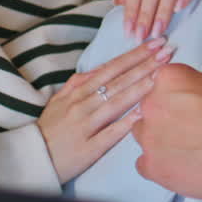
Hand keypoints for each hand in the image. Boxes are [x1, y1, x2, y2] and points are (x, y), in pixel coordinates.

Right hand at [38, 38, 173, 183]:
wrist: (34, 157)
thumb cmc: (52, 127)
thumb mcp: (60, 99)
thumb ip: (80, 82)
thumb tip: (101, 68)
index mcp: (78, 91)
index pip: (111, 68)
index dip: (134, 55)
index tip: (155, 43)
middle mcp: (82, 104)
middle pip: (117, 80)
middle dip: (143, 64)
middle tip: (166, 50)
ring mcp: (86, 125)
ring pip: (115, 102)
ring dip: (139, 88)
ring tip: (160, 76)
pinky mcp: (88, 148)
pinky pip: (109, 134)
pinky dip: (125, 123)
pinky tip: (143, 114)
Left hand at [133, 64, 201, 199]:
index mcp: (171, 79)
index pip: (167, 80)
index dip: (182, 91)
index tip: (193, 100)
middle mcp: (153, 104)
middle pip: (151, 106)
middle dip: (167, 114)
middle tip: (190, 125)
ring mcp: (149, 137)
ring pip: (143, 133)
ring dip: (158, 138)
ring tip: (183, 147)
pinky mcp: (151, 166)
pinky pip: (144, 164)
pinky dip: (158, 165)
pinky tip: (177, 166)